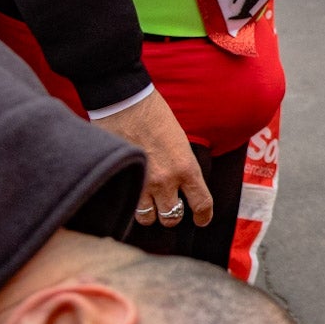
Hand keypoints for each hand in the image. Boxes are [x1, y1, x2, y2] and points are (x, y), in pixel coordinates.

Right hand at [94, 89, 212, 227]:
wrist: (126, 103)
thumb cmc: (156, 116)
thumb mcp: (181, 142)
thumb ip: (183, 166)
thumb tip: (183, 186)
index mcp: (186, 167)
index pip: (201, 204)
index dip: (203, 216)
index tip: (201, 220)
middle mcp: (165, 181)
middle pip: (172, 218)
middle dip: (172, 215)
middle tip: (170, 206)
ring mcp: (141, 184)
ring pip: (147, 219)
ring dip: (150, 214)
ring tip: (149, 203)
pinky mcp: (121, 181)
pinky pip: (127, 207)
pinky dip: (130, 206)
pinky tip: (131, 197)